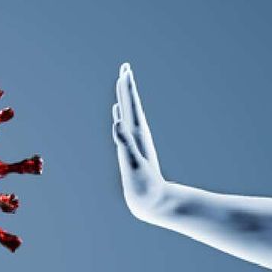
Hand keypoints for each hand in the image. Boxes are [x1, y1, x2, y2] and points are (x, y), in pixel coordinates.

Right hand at [112, 64, 166, 218]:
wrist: (154, 203)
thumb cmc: (144, 186)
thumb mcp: (133, 164)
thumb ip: (125, 142)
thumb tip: (117, 121)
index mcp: (137, 135)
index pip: (132, 106)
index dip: (127, 88)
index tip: (125, 70)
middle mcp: (138, 135)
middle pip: (132, 105)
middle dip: (127, 87)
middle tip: (125, 68)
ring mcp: (135, 142)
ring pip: (129, 115)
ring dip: (125, 99)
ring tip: (122, 85)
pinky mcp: (132, 151)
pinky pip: (125, 128)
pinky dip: (122, 118)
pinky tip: (119, 115)